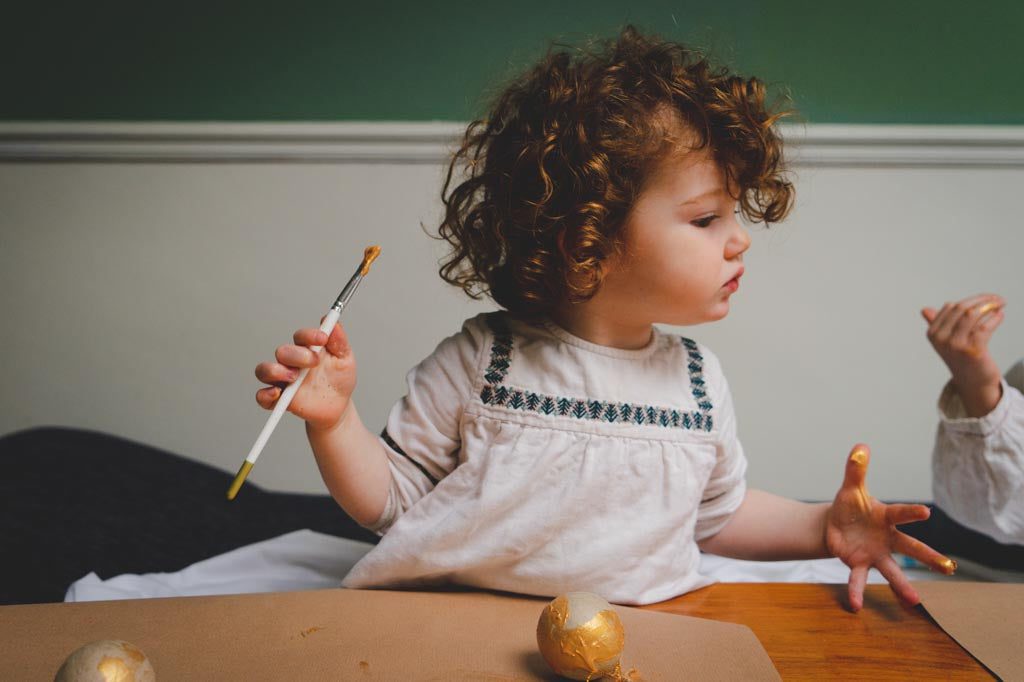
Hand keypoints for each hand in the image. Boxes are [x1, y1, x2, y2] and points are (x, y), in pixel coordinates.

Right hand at [254, 320, 356, 431]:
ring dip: (275, 371)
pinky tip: (277, 394)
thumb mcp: (345, 360)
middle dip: (296, 355)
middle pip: (282, 351)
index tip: (323, 338)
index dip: (309, 335)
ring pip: (264, 370)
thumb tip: (335, 323)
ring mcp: (283, 380)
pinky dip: (265, 395)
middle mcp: (292, 362)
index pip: (301, 336)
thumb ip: (339, 342)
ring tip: (293, 377)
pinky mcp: (279, 399)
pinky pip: (262, 396)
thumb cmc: (339, 379)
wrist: (338, 405)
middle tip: (313, 363)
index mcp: (307, 349)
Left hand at [825, 444, 955, 611]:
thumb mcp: (850, 488)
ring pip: (892, 570)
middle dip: (929, 557)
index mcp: (886, 517)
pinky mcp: (859, 564)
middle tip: (950, 567)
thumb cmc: (850, 506)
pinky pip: (858, 579)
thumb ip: (855, 469)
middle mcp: (887, 539)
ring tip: (914, 601)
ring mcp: (875, 554)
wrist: (836, 524)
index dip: (911, 512)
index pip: (901, 513)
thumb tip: (860, 446)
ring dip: (903, 585)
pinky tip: (856, 606)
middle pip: (910, 548)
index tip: (926, 512)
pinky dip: (856, 591)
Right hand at [922, 293, 1003, 415]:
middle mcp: (941, 339)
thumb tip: (924, 310)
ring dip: (989, 306)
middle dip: (982, 300)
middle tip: (998, 299)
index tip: (986, 299)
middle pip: (961, 308)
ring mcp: (956, 345)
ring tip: (1000, 305)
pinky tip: (1000, 315)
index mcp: (933, 334)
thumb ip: (936, 325)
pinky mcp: (972, 351)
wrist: (973, 383)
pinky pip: (984, 327)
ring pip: (972, 314)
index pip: (950, 307)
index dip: (971, 300)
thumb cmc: (962, 359)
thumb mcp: (946, 341)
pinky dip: (995, 318)